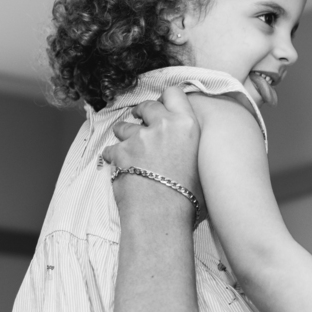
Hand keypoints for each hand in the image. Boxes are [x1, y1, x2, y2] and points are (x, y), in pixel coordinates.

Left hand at [102, 86, 203, 213]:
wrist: (162, 218)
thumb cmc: (187, 199)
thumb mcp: (199, 163)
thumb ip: (189, 144)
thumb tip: (184, 145)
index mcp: (187, 126)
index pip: (174, 93)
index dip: (165, 99)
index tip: (161, 107)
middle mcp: (163, 126)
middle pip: (147, 105)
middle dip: (141, 114)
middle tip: (141, 124)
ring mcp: (139, 138)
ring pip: (124, 126)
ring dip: (125, 135)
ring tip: (130, 151)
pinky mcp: (120, 152)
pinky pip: (111, 149)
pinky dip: (114, 158)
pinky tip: (121, 169)